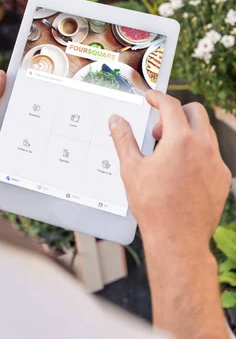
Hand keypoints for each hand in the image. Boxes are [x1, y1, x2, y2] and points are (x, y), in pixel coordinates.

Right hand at [109, 92, 230, 338]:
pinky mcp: (222, 178)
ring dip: (187, 132)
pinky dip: (197, 151)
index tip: (150, 98)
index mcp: (181, 140)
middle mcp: (204, 147)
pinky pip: (211, 153)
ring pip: (205, 132)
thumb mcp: (131, 169)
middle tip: (159, 131)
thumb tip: (116, 120)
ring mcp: (216, 163)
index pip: (171, 105)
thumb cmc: (154, 206)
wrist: (179, 240)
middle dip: (177, 112)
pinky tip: (181, 170)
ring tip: (167, 153)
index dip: (157, 97)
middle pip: (195, 111)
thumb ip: (124, 139)